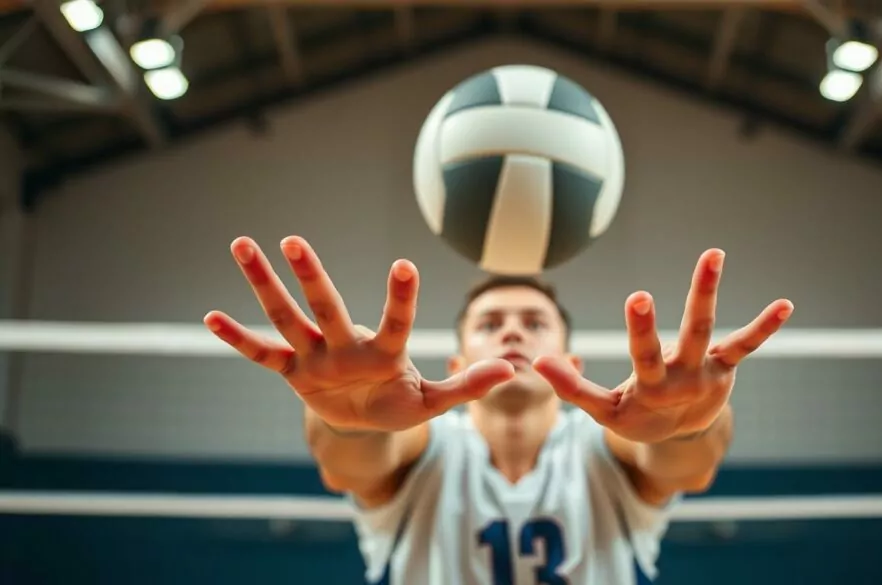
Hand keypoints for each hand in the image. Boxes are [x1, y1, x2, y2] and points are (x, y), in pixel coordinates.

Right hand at [204, 236, 513, 432]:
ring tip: (242, 246)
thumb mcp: (433, 403)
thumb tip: (510, 370)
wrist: (363, 420)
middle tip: (294, 239)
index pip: (395, 322)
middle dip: (312, 277)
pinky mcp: (295, 373)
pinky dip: (239, 341)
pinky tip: (209, 318)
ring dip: (265, 286)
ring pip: (288, 318)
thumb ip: (466, 387)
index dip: (400, 297)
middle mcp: (346, 345)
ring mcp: (317, 356)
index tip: (404, 264)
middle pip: (327, 307)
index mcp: (384, 353)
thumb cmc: (399, 403)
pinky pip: (262, 355)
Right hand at [534, 248, 791, 443]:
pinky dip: (764, 327)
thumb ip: (573, 387)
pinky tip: (786, 305)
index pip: (645, 356)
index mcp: (653, 389)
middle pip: (690, 336)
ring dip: (711, 291)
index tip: (638, 295)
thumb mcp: (604, 411)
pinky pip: (744, 345)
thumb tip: (538, 364)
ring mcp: (707, 371)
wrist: (680, 438)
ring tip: (713, 253)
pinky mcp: (723, 367)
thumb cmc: (636, 417)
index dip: (643, 328)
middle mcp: (685, 378)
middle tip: (703, 258)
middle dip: (693, 301)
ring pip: (712, 330)